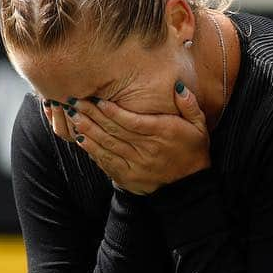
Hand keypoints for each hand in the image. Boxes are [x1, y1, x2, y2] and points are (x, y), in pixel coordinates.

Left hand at [65, 82, 211, 195]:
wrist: (190, 186)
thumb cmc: (193, 151)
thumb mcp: (199, 126)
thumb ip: (189, 105)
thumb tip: (177, 85)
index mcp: (162, 133)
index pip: (132, 121)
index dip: (113, 111)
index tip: (98, 100)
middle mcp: (147, 149)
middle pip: (114, 131)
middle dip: (93, 115)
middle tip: (75, 102)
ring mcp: (136, 165)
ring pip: (107, 146)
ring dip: (88, 131)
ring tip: (73, 117)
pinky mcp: (129, 177)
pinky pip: (107, 163)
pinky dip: (93, 151)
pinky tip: (82, 139)